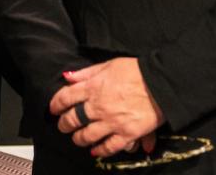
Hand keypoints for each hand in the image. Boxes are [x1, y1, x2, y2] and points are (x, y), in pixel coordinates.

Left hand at [49, 58, 164, 157]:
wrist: (161, 83)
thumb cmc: (136, 71)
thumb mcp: (109, 65)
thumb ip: (86, 72)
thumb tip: (67, 76)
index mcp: (93, 87)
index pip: (65, 98)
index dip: (55, 105)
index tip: (54, 109)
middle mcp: (98, 106)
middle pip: (73, 119)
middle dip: (64, 124)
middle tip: (64, 126)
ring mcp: (112, 122)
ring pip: (87, 136)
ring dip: (79, 139)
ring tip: (77, 139)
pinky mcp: (126, 133)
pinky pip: (108, 147)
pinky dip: (100, 150)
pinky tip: (95, 151)